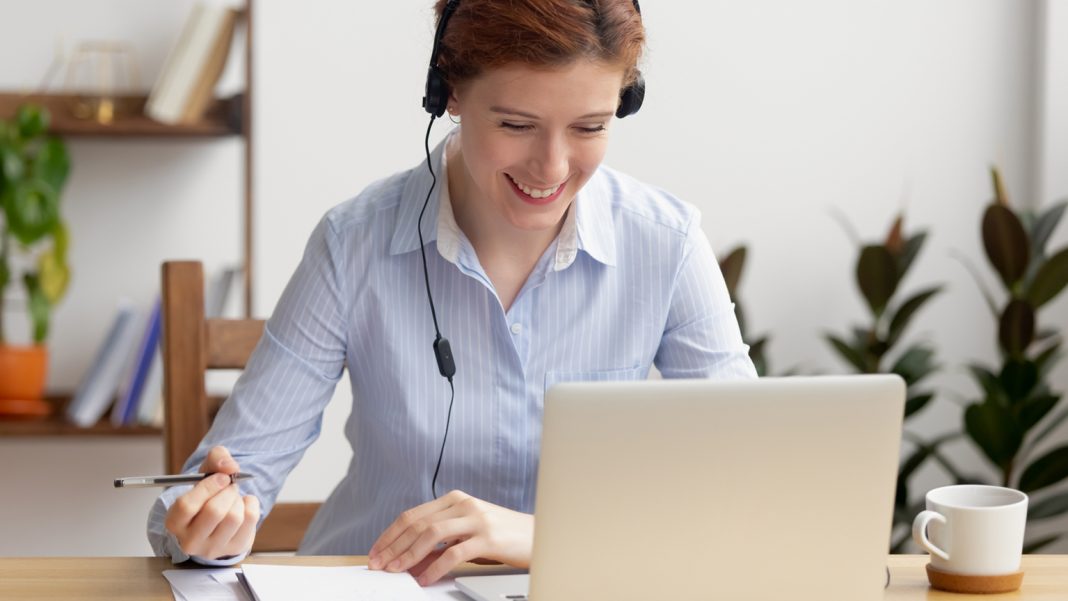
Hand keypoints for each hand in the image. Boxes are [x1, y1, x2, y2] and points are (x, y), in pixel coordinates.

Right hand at [163, 445, 260, 559]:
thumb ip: (216, 459)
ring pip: (234, 517)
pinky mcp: (235, 548)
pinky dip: (251, 504)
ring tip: (233, 497)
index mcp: (174, 523)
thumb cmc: (206, 494)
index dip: (208, 487)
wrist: (218, 519)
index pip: (187, 506)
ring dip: (238, 499)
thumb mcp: (205, 472)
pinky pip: (250, 519)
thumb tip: (231, 467)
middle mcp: (190, 541)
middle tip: (229, 485)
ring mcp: (213, 548)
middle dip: (227, 491)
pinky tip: (243, 505)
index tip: (221, 477)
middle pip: (214, 512)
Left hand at [367, 490, 532, 585]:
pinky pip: (454, 553)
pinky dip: (435, 568)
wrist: (538, 535)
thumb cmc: (502, 536)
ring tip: (396, 571)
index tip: (377, 551)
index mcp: (455, 499)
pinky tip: (426, 578)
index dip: (390, 534)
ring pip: (431, 534)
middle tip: (379, 564)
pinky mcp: (488, 537)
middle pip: (417, 523)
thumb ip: (441, 543)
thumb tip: (410, 561)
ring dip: (408, 554)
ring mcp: (476, 519)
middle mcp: (463, 504)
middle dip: (393, 546)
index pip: (413, 515)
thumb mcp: (467, 534)